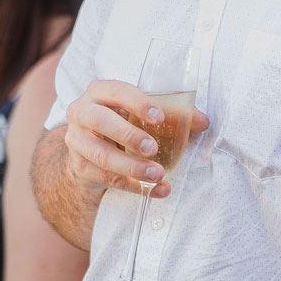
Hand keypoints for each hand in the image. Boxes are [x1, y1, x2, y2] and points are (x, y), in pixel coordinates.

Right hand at [60, 79, 210, 198]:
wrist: (90, 148)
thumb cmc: (121, 122)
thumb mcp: (142, 113)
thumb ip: (173, 114)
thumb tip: (203, 121)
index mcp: (99, 92)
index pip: (116, 91)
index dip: (137, 103)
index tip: (158, 117)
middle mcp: (82, 113)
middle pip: (100, 121)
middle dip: (128, 135)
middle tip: (153, 149)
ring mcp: (77, 141)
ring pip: (102, 156)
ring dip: (132, 167)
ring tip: (157, 173)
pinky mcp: (80, 166)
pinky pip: (107, 179)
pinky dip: (134, 186)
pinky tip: (155, 189)